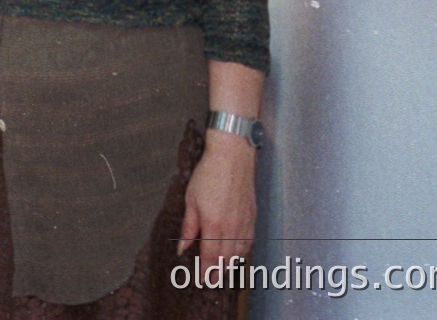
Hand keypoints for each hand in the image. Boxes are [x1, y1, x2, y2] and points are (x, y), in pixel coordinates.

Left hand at [178, 129, 257, 278]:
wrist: (232, 157)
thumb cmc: (209, 174)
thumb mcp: (191, 200)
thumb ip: (189, 227)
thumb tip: (183, 247)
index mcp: (215, 225)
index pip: (211, 257)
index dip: (206, 271)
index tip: (200, 279)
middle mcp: (233, 228)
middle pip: (226, 259)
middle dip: (217, 272)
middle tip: (209, 280)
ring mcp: (245, 223)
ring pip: (239, 253)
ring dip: (230, 264)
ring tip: (221, 270)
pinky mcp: (252, 217)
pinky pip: (248, 242)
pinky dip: (241, 252)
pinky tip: (236, 254)